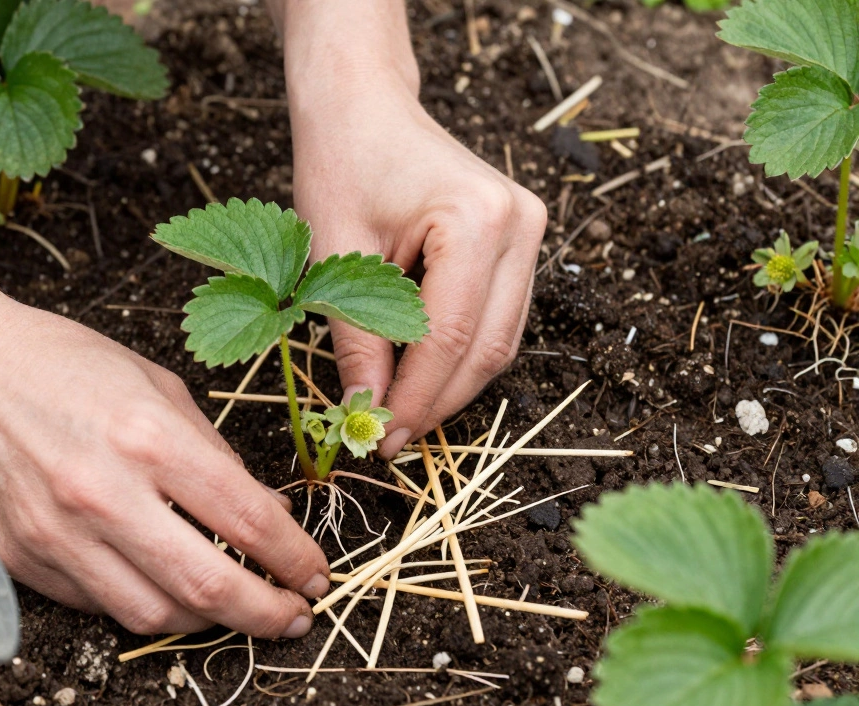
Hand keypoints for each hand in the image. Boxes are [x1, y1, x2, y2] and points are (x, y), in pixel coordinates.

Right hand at [0, 294, 330, 636]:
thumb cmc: (58, 362)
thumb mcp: (156, 383)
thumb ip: (210, 452)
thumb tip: (259, 514)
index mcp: (148, 437)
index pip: (248, 520)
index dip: (294, 557)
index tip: (313, 572)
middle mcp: (104, 493)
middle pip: (208, 586)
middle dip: (267, 613)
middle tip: (293, 616)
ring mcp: (57, 534)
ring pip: (153, 615)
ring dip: (206, 620)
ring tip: (230, 605)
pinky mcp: (22, 558)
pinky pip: (97, 604)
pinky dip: (141, 602)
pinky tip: (160, 586)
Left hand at [288, 65, 546, 457]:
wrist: (364, 107)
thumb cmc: (341, 163)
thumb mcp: (333, 256)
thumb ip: (356, 338)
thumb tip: (366, 414)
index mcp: (477, 218)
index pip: (450, 337)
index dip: (415, 398)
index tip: (378, 438)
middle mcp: (520, 224)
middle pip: (487, 346)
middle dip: (436, 402)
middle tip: (387, 439)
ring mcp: (530, 231)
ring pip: (499, 341)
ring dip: (451, 385)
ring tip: (398, 414)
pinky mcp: (521, 241)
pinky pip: (498, 319)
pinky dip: (460, 354)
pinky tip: (417, 375)